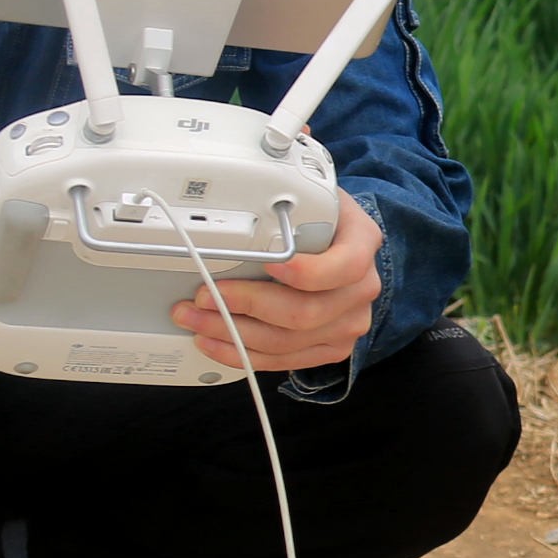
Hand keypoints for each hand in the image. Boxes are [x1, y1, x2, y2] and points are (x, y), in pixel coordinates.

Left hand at [172, 196, 383, 372]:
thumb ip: (285, 207)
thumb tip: (236, 215)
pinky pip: (282, 361)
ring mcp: (347, 323)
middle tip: (205, 295)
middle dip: (245, 305)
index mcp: (362, 243)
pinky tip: (214, 341)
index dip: (305, 271)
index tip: (268, 264)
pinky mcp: (330, 348)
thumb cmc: (319, 218)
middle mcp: (361, 289)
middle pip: (305, 312)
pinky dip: (242, 354)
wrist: (340, 242)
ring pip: (286, 342)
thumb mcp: (311, 197)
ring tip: (196, 318)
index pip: (345, 265)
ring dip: (232, 333)